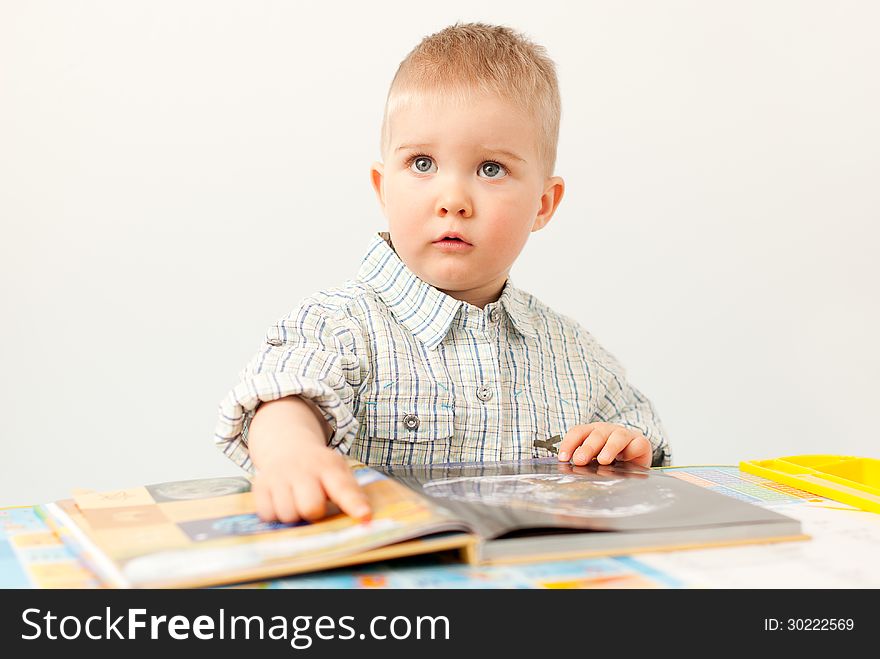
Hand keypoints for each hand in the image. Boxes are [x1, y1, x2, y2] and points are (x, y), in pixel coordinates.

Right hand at [252, 440, 370, 523]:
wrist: (286, 447)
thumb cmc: (319, 469)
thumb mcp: (339, 472)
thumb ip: (352, 493)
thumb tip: (365, 518)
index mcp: (329, 466)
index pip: (343, 487)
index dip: (354, 504)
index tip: (364, 517)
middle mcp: (303, 469)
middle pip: (310, 507)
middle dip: (314, 513)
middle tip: (314, 505)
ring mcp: (279, 476)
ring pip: (287, 515)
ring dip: (294, 516)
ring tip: (296, 502)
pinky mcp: (260, 485)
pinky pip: (268, 514)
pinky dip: (275, 515)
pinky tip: (281, 502)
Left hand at [556, 422, 652, 467]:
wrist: (635, 461)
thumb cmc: (611, 461)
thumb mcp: (594, 462)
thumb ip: (584, 464)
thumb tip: (571, 475)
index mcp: (592, 432)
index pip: (578, 432)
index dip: (569, 444)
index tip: (563, 458)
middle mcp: (608, 430)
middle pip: (596, 434)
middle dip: (587, 447)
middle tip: (580, 460)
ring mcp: (625, 435)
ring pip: (617, 436)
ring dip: (609, 448)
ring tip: (602, 461)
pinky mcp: (641, 443)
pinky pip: (637, 444)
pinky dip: (631, 450)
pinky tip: (626, 459)